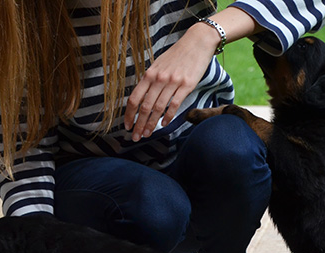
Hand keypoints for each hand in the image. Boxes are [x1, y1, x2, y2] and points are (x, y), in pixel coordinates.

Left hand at [123, 7, 259, 141]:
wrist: (197, 42)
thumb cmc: (177, 55)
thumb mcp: (159, 65)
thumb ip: (150, 80)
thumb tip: (142, 98)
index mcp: (149, 74)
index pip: (134, 99)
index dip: (129, 115)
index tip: (127, 126)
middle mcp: (158, 79)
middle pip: (144, 107)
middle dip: (138, 125)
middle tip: (135, 137)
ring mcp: (172, 82)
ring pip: (158, 108)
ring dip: (151, 124)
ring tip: (147, 134)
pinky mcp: (186, 85)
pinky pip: (174, 105)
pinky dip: (167, 117)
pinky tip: (163, 124)